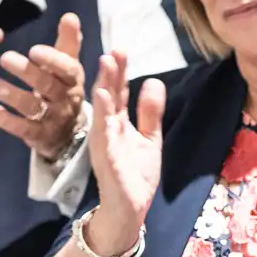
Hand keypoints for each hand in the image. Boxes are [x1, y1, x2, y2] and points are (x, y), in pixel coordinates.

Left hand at [0, 12, 87, 159]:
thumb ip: (68, 42)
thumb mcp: (69, 67)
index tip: (33, 50)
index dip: (52, 60)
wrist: (69, 131)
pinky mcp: (39, 136)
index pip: (68, 69)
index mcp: (74, 80)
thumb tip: (70, 16)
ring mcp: (53, 119)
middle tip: (4, 58)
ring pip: (32, 106)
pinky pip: (24, 129)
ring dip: (10, 94)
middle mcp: (66, 100)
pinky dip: (7, 121)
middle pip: (47, 85)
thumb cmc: (64, 89)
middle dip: (27, 72)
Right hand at [84, 50, 165, 250]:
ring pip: (103, 113)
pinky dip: (104, 121)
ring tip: (105, 67)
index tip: (120, 48)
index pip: (117, 91)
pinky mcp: (109, 162)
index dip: (119, 71)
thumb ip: (150, 111)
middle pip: (108, 96)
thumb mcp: (149, 137)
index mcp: (117, 122)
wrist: (130, 209)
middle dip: (110, 73)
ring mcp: (106, 145)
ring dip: (104, 90)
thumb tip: (154, 80)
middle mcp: (107, 130)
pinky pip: (105, 140)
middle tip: (112, 50)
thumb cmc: (135, 173)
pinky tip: (105, 106)